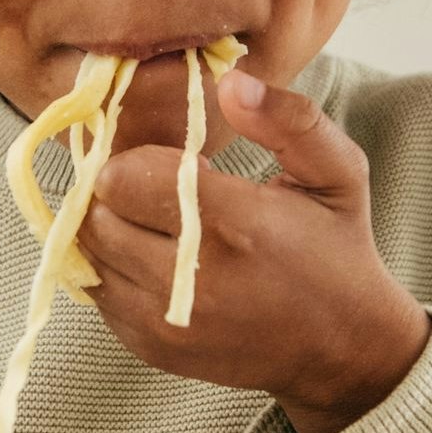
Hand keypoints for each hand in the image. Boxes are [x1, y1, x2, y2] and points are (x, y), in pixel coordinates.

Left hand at [76, 65, 431, 432]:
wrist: (343, 349)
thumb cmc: (337, 249)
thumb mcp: (337, 172)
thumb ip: (289, 119)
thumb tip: (229, 83)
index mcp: (235, 225)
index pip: (124, 177)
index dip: (139, 158)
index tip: (175, 162)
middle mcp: (191, 279)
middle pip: (98, 214)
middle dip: (118, 192)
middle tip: (156, 189)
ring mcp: (166, 322)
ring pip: (88, 255)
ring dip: (111, 229)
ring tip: (155, 222)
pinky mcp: (152, 348)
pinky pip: (98, 294)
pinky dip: (115, 270)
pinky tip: (156, 260)